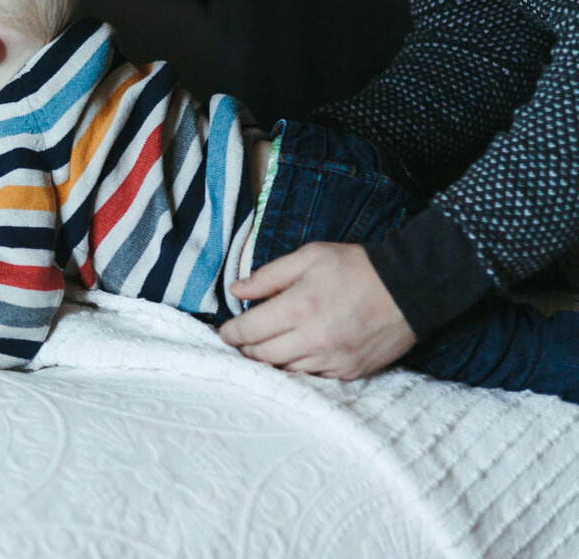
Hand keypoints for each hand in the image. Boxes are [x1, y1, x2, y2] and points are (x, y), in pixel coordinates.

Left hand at [218, 241, 416, 379]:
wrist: (410, 288)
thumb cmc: (356, 267)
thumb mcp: (309, 257)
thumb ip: (269, 276)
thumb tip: (236, 290)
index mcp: (298, 307)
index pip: (249, 330)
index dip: (230, 333)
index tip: (225, 332)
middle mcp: (313, 338)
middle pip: (261, 356)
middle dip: (246, 349)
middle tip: (241, 340)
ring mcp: (332, 359)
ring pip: (284, 370)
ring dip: (270, 360)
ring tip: (265, 346)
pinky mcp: (349, 371)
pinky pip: (311, 376)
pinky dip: (297, 366)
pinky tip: (295, 353)